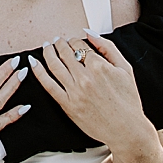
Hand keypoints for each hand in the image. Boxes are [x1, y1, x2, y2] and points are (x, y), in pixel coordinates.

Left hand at [31, 35, 152, 155]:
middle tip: (57, 40)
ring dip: (48, 52)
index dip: (74, 40)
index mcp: (99, 66)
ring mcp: (74, 92)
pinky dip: (38, 72)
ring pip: (54, 65)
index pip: (79, 45)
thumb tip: (89, 33)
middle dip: (59, 43)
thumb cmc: (128, 100)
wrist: (126, 129)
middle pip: (65, 53)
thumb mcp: (125, 68)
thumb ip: (107, 47)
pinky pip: (48, 85)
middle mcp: (85, 78)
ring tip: (46, 46)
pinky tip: (33, 62)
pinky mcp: (67, 105)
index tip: (72, 40)